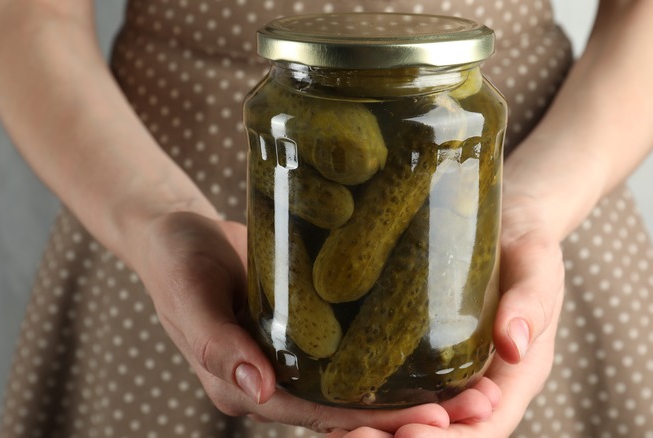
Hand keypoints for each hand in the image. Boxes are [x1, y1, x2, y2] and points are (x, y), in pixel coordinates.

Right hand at [133, 211, 499, 432]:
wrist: (173, 231)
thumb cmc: (174, 260)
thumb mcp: (189, 295)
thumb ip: (215, 343)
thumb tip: (256, 389)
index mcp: (245, 387)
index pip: (317, 414)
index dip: (373, 422)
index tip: (432, 421)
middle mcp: (275, 381)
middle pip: (349, 410)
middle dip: (412, 414)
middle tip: (479, 405)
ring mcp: (293, 358)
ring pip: (359, 385)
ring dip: (414, 390)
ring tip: (478, 386)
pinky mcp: (307, 330)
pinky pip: (354, 351)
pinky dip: (393, 356)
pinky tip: (440, 347)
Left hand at [328, 193, 565, 437]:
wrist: (510, 221)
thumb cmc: (529, 242)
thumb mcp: (536, 266)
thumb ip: (530, 302)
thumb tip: (515, 347)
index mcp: (516, 375)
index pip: (487, 424)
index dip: (452, 437)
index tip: (411, 432)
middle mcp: (484, 383)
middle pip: (448, 431)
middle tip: (357, 437)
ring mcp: (454, 372)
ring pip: (421, 417)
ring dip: (383, 431)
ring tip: (341, 433)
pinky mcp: (429, 354)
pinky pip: (403, 390)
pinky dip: (375, 405)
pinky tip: (338, 408)